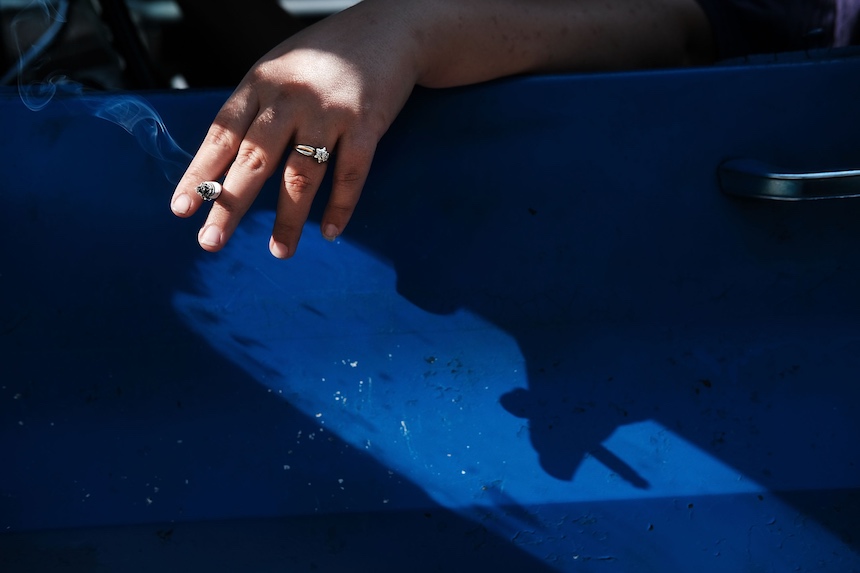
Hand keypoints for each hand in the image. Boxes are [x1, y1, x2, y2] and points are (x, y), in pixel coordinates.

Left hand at [170, 2, 419, 257]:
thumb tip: (225, 162)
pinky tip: (330, 232)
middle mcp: (290, 97)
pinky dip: (341, 206)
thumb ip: (256, 108)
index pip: (221, 134)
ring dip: (289, 219)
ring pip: (302, 174)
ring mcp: (329, 111)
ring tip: (279, 251)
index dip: (199, 173)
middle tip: (211, 242)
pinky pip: (351, 173)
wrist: (390, 28)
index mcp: (261, 83)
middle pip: (254, 159)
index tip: (181, 208)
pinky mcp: (366, 123)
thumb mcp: (280, 68)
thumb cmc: (328, 55)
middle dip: (230, 205)